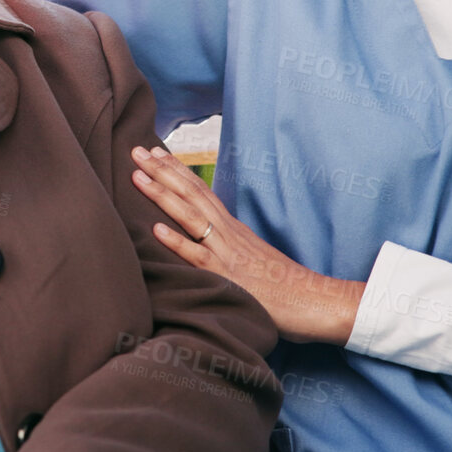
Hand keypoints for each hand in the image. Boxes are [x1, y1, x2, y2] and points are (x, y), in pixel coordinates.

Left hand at [130, 145, 364, 345]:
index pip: (201, 191)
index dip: (177, 171)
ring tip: (138, 175)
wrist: (316, 302)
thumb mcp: (254, 258)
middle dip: (162, 171)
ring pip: (190, 217)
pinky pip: (199, 257)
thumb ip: (231, 247)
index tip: (155, 152)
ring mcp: (228, 253)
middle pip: (192, 194)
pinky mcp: (229, 278)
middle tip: (135, 149)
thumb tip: (209, 242)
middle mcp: (229, 234)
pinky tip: (155, 229)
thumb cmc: (286, 286)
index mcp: (234, 229)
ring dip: (162, 195)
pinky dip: (177, 242)